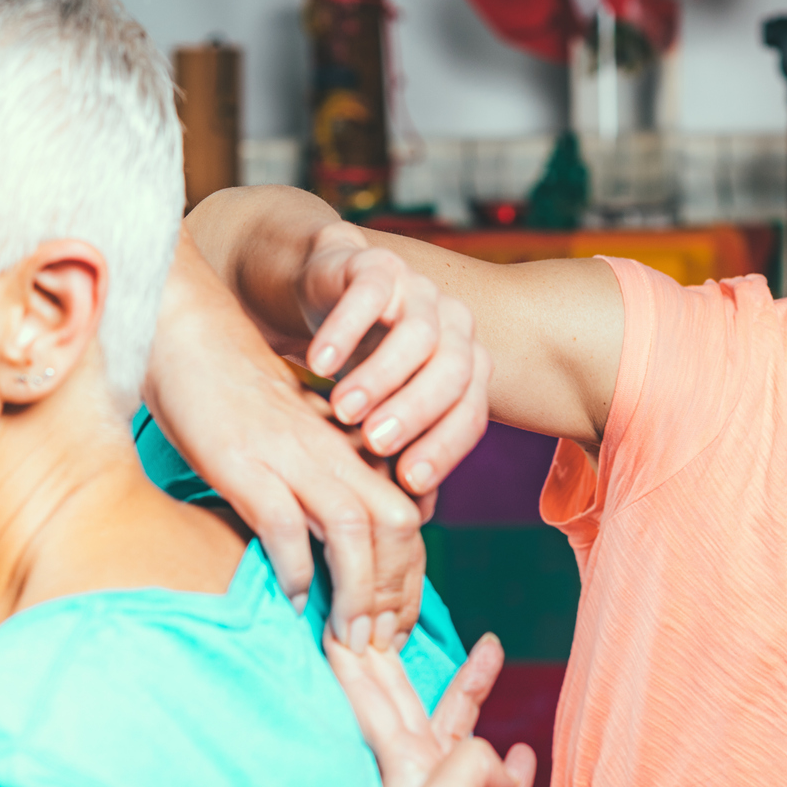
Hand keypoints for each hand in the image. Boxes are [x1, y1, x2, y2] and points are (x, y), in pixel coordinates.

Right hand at [149, 236, 429, 641]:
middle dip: (394, 595)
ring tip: (347, 637)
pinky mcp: (245, 463)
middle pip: (398, 528)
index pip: (408, 522)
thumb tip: (344, 555)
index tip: (394, 629)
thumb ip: (329, 485)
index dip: (408, 583)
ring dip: (358, 592)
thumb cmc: (242, 402)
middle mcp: (334, 453)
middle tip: (376, 645)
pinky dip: (294, 567)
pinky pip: (284, 524)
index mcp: (352, 451)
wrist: (190, 339)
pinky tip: (292, 597)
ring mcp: (291, 457)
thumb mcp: (301, 442)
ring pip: (355, 530)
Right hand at [298, 223, 491, 500]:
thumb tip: (409, 521)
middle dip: (417, 412)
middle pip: (453, 372)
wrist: (321, 292)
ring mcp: (417, 290)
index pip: (470, 412)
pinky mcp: (376, 264)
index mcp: (462, 368)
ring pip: (418, 334)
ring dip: (381, 376)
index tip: (409, 482)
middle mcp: (451, 327)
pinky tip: (316, 364)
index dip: (445, 447)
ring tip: (342, 410)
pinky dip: (345, 330)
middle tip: (375, 444)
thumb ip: (395, 456)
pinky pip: (370, 293)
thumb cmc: (352, 369)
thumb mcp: (377, 414)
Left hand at [328, 632, 511, 786]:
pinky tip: (523, 753)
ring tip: (490, 651)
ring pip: (466, 737)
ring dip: (474, 692)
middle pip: (410, 704)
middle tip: (386, 614)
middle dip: (404, 661)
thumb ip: (470, 762)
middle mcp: (421, 784)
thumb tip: (504, 770)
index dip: (351, 661)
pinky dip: (514, 765)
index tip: (333, 620)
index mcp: (404, 773)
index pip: (370, 700)